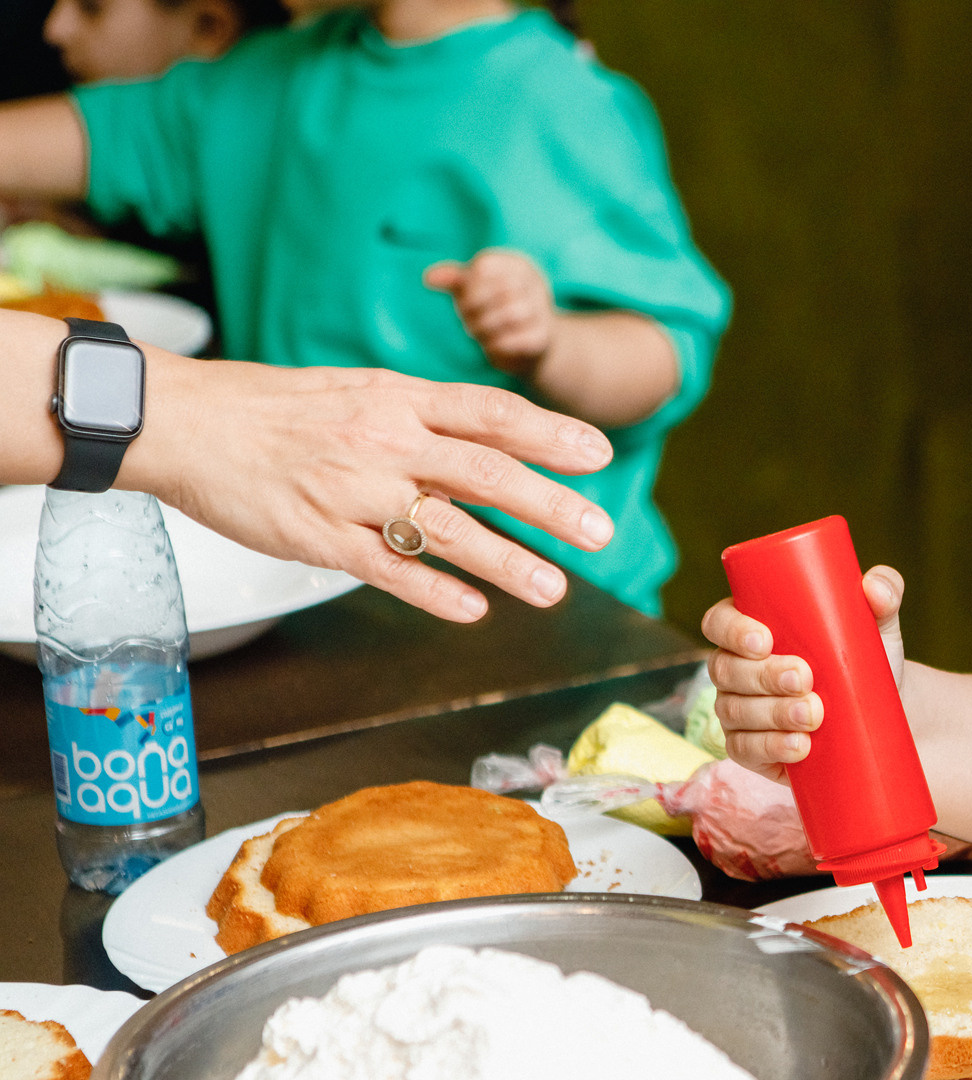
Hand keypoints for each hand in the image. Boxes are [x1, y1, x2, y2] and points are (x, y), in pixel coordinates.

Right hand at [129, 347, 615, 622]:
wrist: (185, 422)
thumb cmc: (278, 409)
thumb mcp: (359, 391)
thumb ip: (427, 419)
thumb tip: (500, 445)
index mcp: (397, 398)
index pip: (488, 413)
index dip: (548, 433)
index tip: (599, 454)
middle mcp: (382, 441)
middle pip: (483, 472)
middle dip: (548, 503)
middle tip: (600, 531)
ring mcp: (351, 491)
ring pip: (442, 527)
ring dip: (504, 560)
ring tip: (553, 588)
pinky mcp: (317, 536)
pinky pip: (385, 568)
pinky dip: (432, 590)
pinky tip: (474, 611)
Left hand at [425, 249, 557, 378]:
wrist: (529, 344)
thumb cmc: (495, 309)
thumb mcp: (474, 289)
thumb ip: (453, 279)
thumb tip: (428, 279)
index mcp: (516, 264)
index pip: (485, 267)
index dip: (468, 288)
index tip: (463, 303)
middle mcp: (534, 283)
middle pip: (499, 289)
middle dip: (475, 309)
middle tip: (468, 322)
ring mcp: (542, 309)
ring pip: (511, 313)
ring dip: (485, 327)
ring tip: (477, 333)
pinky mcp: (543, 337)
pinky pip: (517, 339)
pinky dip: (497, 345)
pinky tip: (491, 346)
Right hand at [701, 565, 905, 783]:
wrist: (878, 713)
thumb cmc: (865, 657)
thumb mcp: (877, 624)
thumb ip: (884, 591)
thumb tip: (874, 587)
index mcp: (751, 627)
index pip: (718, 621)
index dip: (732, 630)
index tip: (766, 640)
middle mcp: (735, 667)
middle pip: (725, 669)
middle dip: (764, 676)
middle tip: (806, 680)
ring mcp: (738, 709)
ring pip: (733, 710)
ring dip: (772, 714)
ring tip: (814, 716)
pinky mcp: (750, 748)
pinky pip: (743, 750)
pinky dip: (770, 748)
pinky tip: (799, 746)